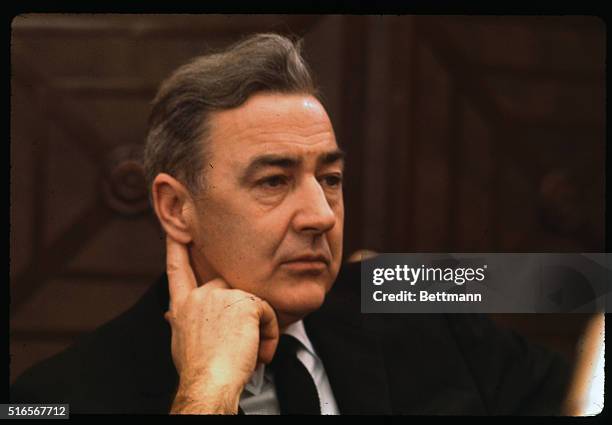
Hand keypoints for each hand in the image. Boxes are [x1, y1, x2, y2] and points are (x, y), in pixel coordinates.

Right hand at [165, 236, 278, 413]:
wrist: (210, 383)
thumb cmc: (198, 370)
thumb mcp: (181, 342)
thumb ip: (180, 322)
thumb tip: (170, 315)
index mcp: (182, 306)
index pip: (177, 269)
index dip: (176, 248)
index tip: (176, 230)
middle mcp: (199, 296)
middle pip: (230, 289)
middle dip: (242, 312)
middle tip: (243, 345)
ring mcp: (221, 296)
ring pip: (252, 302)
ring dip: (257, 328)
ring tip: (250, 353)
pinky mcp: (244, 301)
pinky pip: (268, 312)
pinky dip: (269, 334)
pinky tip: (259, 350)